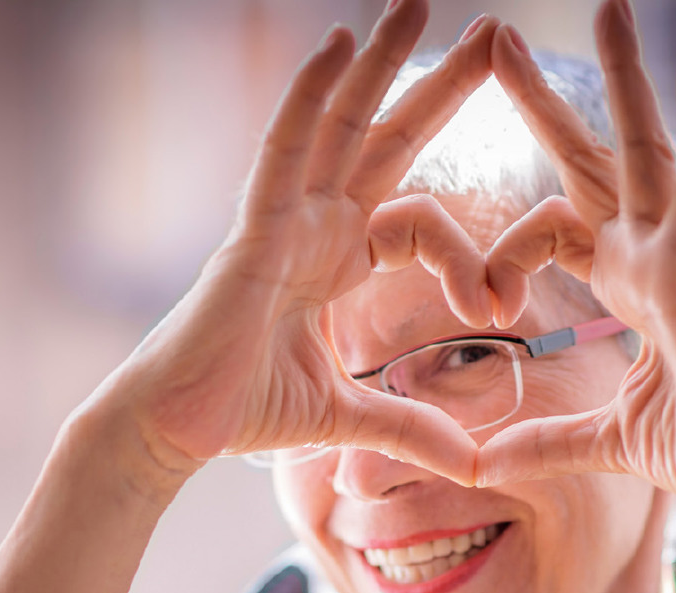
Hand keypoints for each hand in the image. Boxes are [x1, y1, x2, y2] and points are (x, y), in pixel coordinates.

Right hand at [95, 2, 499, 485]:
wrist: (174, 431)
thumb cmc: (240, 413)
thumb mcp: (348, 416)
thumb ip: (411, 428)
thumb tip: (474, 463)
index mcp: (335, 259)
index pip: (419, 219)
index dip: (469, 252)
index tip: (502, 302)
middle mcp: (312, 224)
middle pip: (386, 136)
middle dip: (440, 84)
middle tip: (494, 30)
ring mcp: (281, 218)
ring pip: (339, 122)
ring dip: (379, 60)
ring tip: (418, 2)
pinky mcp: (252, 229)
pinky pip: (283, 148)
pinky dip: (309, 95)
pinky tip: (335, 44)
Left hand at [473, 0, 675, 516]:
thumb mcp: (602, 443)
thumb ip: (543, 442)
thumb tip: (480, 465)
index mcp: (629, 287)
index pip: (552, 230)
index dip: (501, 254)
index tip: (476, 304)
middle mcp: (651, 258)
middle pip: (591, 161)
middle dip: (546, 103)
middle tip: (503, 40)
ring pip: (645, 148)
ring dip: (623, 78)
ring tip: (610, 6)